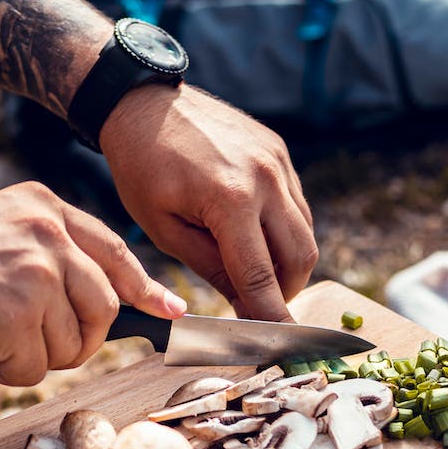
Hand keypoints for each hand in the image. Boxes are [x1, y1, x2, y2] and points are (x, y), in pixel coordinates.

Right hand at [0, 183, 185, 385]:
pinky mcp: (19, 313)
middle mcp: (48, 233)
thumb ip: (48, 254)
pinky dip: (5, 370)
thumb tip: (105, 296)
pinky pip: (36, 368)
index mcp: (44, 208)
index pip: (114, 251)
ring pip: (72, 344)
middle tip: (26, 340)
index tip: (169, 309)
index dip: (144, 286)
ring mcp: (37, 271)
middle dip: (75, 339)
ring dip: (32, 355)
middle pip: (103, 307)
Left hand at [99, 84, 317, 321]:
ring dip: (288, 263)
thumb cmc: (142, 168)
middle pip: (299, 257)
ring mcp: (277, 162)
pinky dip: (284, 230)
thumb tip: (245, 304)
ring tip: (255, 272)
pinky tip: (255, 236)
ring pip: (305, 232)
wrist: (144, 102)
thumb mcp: (164, 229)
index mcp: (230, 201)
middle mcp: (265, 179)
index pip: (261, 276)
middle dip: (285, 291)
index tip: (278, 346)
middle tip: (259, 306)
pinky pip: (295, 204)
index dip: (271, 317)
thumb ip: (210, 268)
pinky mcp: (279, 151)